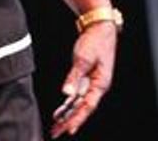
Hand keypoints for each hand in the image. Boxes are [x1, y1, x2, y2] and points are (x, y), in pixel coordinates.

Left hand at [50, 21, 115, 137]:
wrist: (100, 26)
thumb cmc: (95, 41)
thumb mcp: (83, 58)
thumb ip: (74, 77)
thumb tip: (67, 94)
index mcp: (101, 83)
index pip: (88, 106)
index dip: (78, 118)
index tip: (68, 129)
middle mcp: (98, 85)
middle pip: (83, 108)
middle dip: (70, 121)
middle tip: (56, 132)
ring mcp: (93, 82)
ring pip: (79, 103)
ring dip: (68, 114)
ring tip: (56, 126)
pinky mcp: (87, 77)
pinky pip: (77, 95)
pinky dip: (68, 103)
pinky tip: (60, 110)